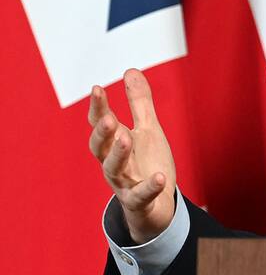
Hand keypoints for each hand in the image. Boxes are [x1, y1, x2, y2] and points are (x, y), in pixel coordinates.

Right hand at [88, 69, 176, 243]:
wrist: (157, 204)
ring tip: (127, 138)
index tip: (97, 88)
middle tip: (108, 117)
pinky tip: (160, 177)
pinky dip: (149, 187)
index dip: (98, 107)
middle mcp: (113, 163)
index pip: (101, 123)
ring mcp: (124, 183)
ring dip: (118, 154)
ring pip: (113, 170)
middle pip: (100, 147)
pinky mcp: (138, 201)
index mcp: (115, 143)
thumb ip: (139, 103)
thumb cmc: (148, 163)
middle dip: (102, 132)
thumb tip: (130, 70)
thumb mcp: (147, 130)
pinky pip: (140, 196)